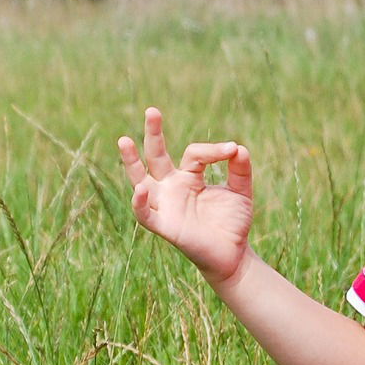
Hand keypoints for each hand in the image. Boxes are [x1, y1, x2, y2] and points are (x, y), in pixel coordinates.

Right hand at [117, 107, 253, 284]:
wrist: (233, 255)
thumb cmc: (233, 222)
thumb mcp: (241, 191)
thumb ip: (240, 170)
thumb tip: (238, 147)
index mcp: (188, 177)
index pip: (193, 154)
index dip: (212, 150)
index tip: (231, 150)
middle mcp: (172, 187)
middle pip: (156, 156)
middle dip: (153, 134)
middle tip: (152, 110)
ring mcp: (165, 205)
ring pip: (141, 180)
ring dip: (131, 162)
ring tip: (124, 140)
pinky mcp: (164, 225)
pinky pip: (145, 214)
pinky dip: (140, 203)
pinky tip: (140, 189)